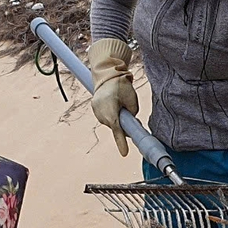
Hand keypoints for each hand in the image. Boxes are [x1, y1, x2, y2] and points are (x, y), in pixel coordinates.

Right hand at [86, 38, 138, 157]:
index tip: (124, 153)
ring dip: (116, 118)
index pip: (117, 130)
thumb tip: (131, 125)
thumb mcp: (132, 100)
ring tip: (119, 103)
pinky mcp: (94, 109)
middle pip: (115, 127)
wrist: (107, 74)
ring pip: (110, 123)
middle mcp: (101, 112)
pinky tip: (113, 104)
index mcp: (111, 109)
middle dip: (124, 124)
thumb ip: (132, 114)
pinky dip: (111, 115)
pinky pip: (106, 117)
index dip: (121, 142)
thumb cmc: (121, 86)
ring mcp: (96, 111)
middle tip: (129, 112)